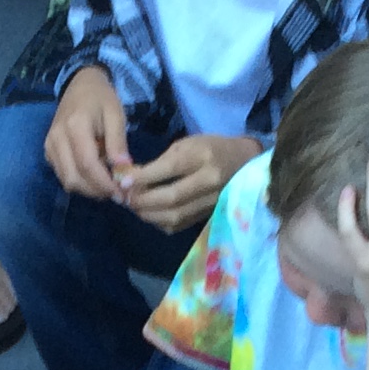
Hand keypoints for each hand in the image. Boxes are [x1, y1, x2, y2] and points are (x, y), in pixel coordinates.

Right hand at [45, 66, 136, 201]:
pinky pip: (64, 176)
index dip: (104, 184)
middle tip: (117, 192)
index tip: (122, 193)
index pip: (87, 165)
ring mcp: (50, 147)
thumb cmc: (101, 99)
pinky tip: (95, 174)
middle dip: (97, 191)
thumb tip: (123, 173)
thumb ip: (118, 144)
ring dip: (89, 189)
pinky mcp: (48, 153)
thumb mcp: (116, 115)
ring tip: (107, 182)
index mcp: (75, 126)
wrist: (81, 85)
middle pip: (74, 179)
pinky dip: (81, 182)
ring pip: (67, 181)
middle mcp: (57, 139)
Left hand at [122, 133, 259, 234]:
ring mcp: (211, 202)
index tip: (124, 181)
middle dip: (143, 200)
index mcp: (203, 157)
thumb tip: (131, 178)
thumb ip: (161, 162)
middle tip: (126, 198)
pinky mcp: (209, 215)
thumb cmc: (211, 149)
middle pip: (171, 198)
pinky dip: (161, 222)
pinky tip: (152, 215)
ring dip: (149, 214)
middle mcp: (209, 181)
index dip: (143, 178)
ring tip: (135, 207)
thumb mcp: (188, 144)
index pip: (169, 169)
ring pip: (175, 216)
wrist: (245, 163)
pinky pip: (180, 225)